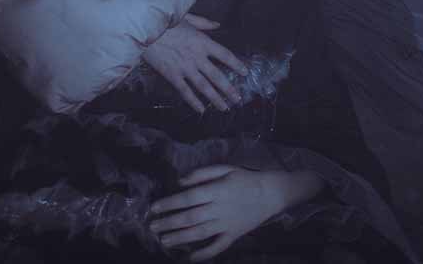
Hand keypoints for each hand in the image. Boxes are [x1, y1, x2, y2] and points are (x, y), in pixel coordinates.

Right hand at [142, 14, 247, 112]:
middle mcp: (197, 57)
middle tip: (238, 98)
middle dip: (229, 89)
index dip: (236, 64)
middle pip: (217, 76)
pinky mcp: (172, 75)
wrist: (145, 29)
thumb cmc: (166, 21)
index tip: (245, 72)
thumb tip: (218, 25)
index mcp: (202, 42)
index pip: (225, 55)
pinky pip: (185, 91)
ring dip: (215, 98)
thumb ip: (204, 23)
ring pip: (204, 87)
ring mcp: (185, 68)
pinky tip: (201, 110)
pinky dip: (194, 102)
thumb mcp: (187, 17)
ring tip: (225, 107)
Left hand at [149, 164, 322, 261]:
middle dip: (169, 223)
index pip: (188, 198)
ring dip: (180, 238)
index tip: (154, 208)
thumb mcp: (224, 168)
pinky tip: (190, 258)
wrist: (271, 193)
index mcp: (217, 190)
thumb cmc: (244, 178)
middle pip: (190, 218)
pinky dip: (204, 254)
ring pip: (200, 234)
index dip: (170, 203)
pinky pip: (218, 247)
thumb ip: (201, 174)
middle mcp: (220, 209)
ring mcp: (227, 225)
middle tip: (152, 227)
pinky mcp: (234, 236)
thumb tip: (180, 181)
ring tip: (163, 241)